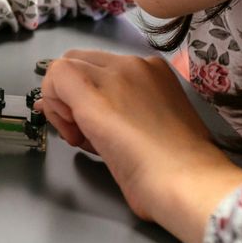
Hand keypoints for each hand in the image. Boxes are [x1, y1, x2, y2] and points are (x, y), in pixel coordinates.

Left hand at [35, 50, 241, 242]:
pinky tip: (73, 134)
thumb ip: (122, 116)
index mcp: (153, 73)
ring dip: (61, 103)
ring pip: (65, 67)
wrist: (186, 181)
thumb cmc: (176, 169)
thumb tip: (87, 117)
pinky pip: (57, 77)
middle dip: (68, 95)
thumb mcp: (151, 129)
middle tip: (77, 132)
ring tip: (81, 138)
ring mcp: (115, 74)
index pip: (102, 70)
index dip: (85, 96)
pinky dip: (54, 105)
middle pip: (80, 61)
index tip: (85, 127)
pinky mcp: (93, 91)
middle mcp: (135, 64)